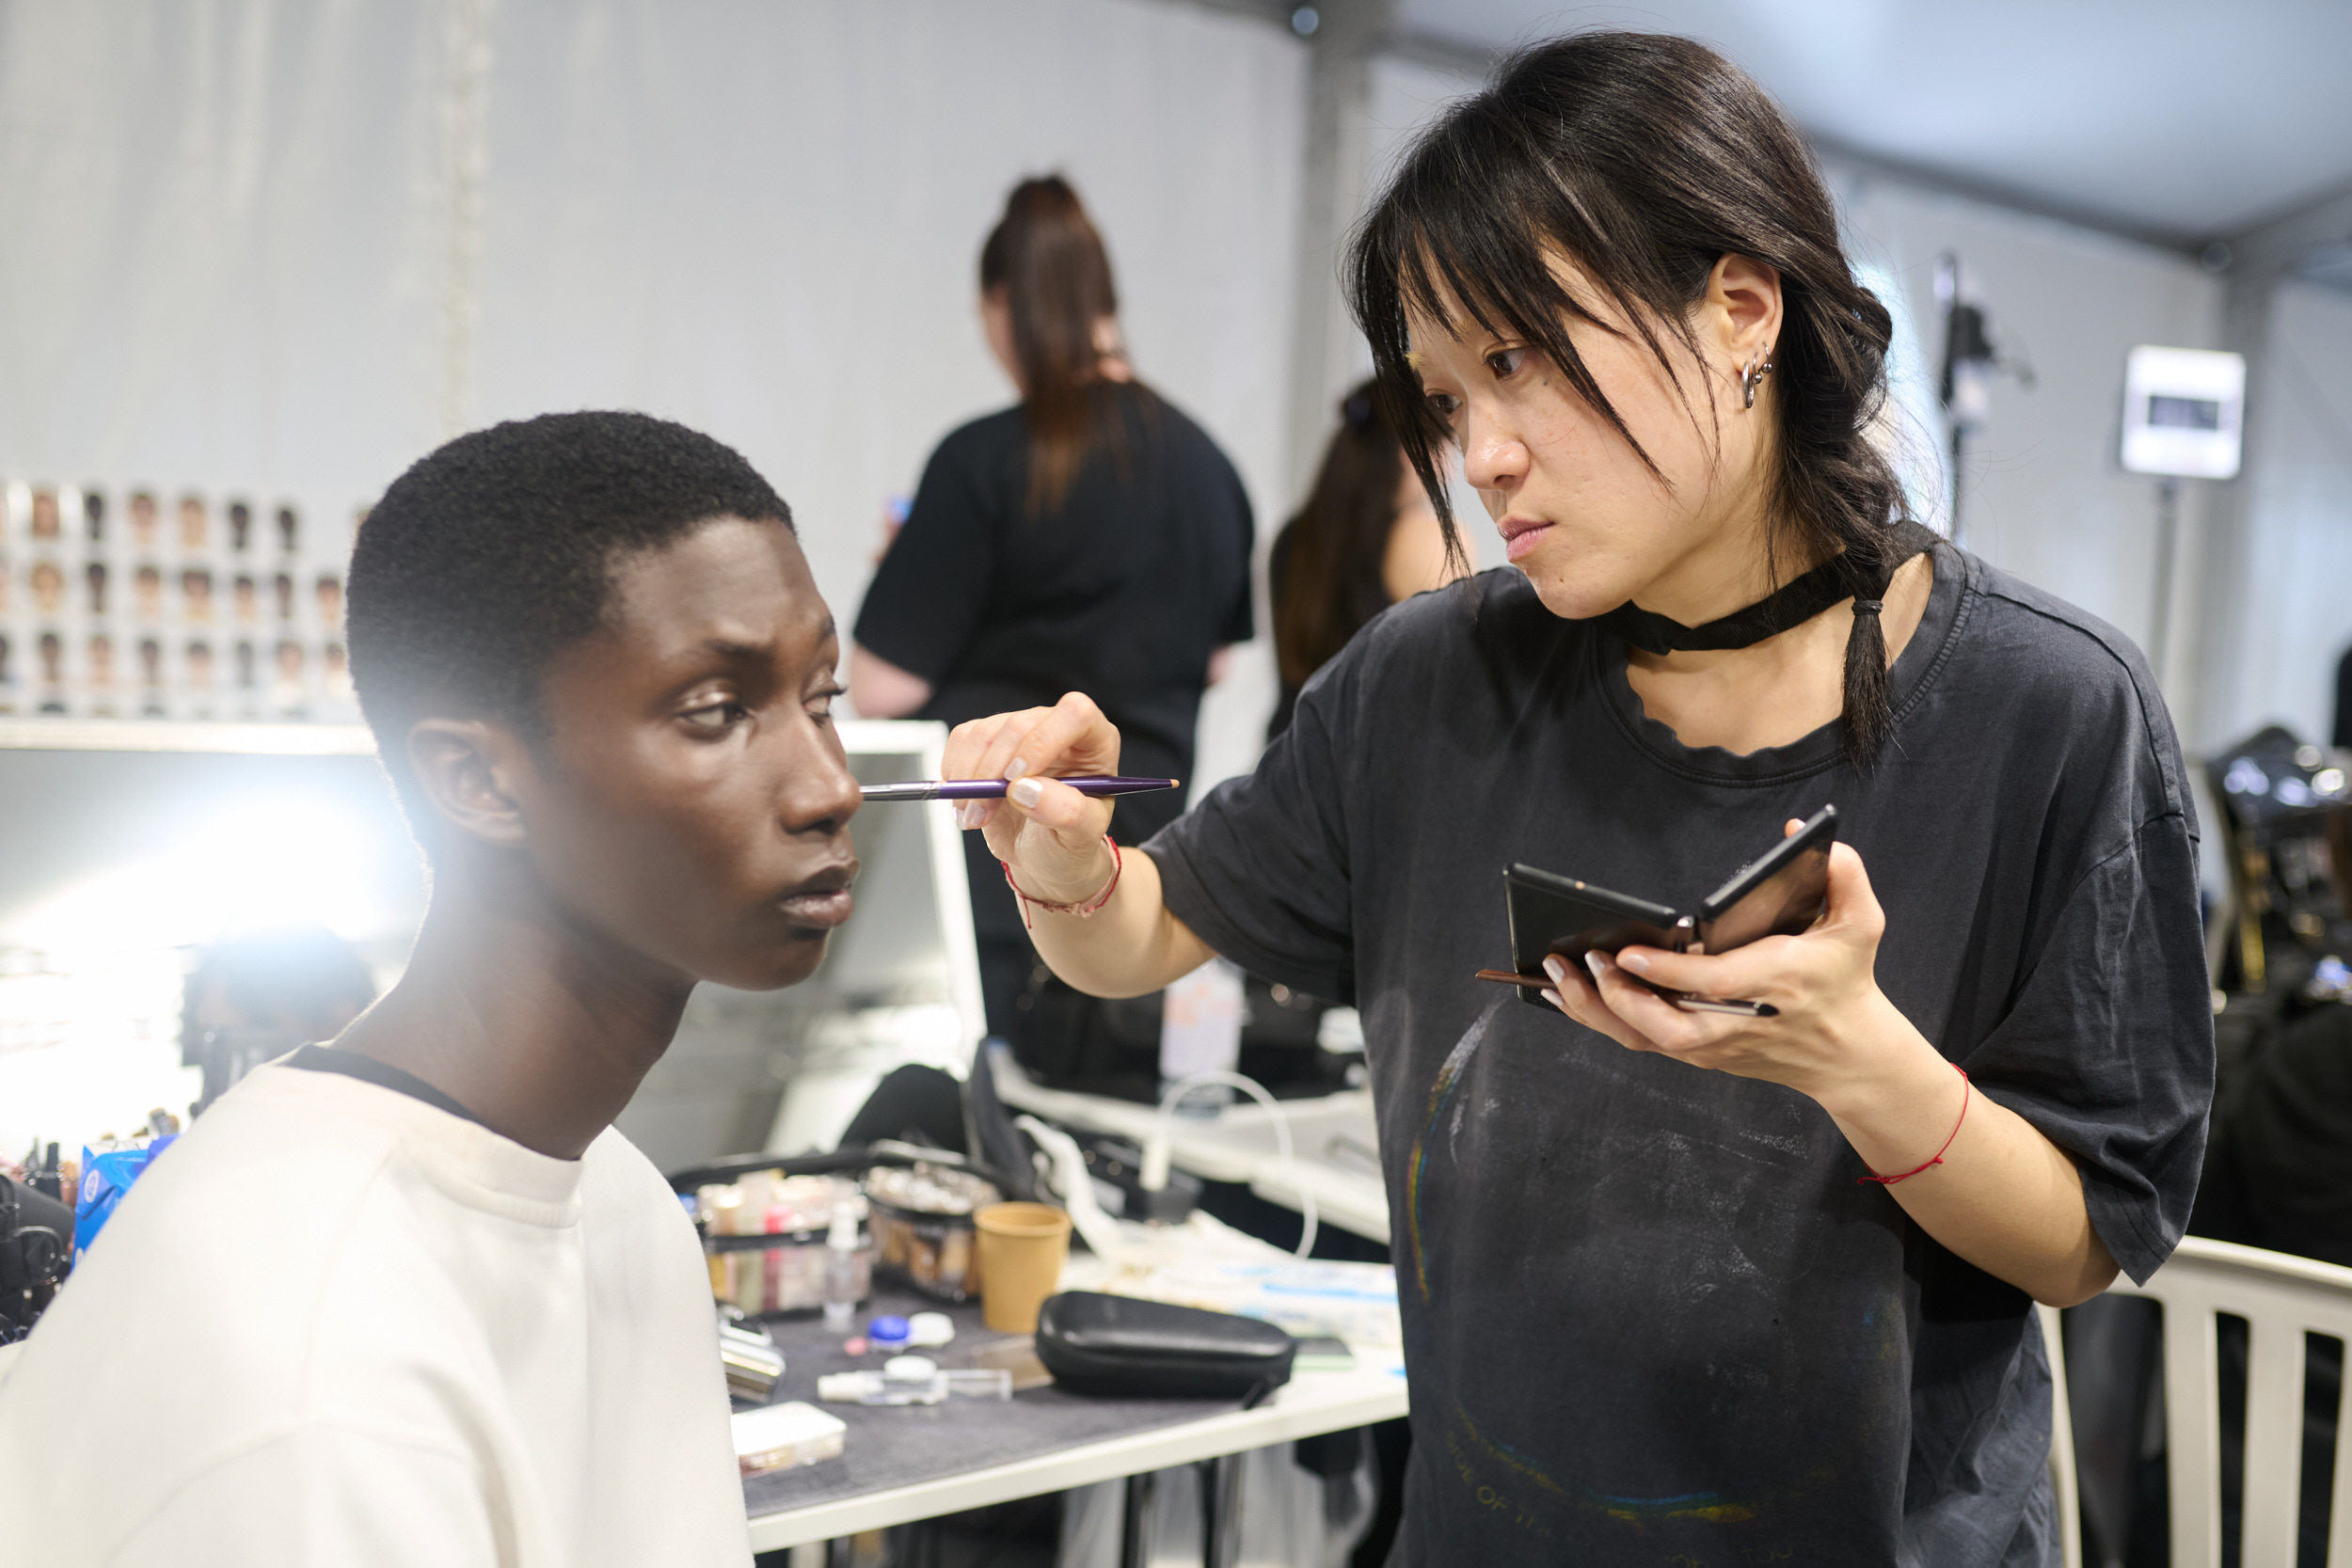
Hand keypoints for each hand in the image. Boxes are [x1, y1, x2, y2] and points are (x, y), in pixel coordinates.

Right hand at [940, 692, 1121, 903]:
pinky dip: (955, 774)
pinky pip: (962, 740)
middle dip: (994, 772)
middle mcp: (1058, 727)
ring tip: (975, 816)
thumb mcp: (1080, 838)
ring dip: (969, 778)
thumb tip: (1026, 789)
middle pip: (1020, 725)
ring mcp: (1022, 730)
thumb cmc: (1069, 841)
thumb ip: (1066, 813)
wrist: (1043, 852)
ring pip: (985, 732)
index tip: (1017, 780)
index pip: (1076, 715)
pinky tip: (966, 802)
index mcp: (1096, 742)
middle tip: (984, 812)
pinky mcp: (990, 739)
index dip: (1042, 742)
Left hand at [1541, 823, 1918, 1109]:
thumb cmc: (1846, 979)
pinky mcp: (1699, 1054)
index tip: (1625, 950)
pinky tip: (1567, 994)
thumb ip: (1845, 875)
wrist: (1848, 1055)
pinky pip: (1641, 1041)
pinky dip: (1601, 1019)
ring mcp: (1713, 1045)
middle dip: (1619, 998)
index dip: (1665, 973)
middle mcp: (1737, 1023)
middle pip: (1667, 1027)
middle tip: (1582, 961)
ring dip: (1596, 1011)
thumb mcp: (1860, 924)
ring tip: (1556, 976)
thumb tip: (1800, 832)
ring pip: (1644, 1040)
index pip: (1712, 984)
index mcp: (1774, 984)